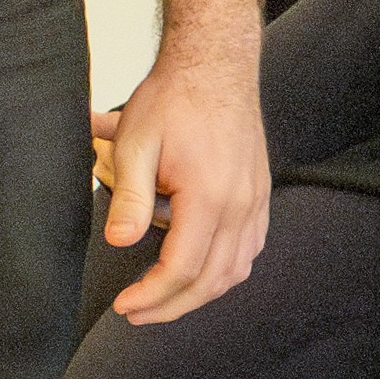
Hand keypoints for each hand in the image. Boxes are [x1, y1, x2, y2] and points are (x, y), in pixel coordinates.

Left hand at [97, 45, 270, 324]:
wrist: (215, 65)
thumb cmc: (173, 100)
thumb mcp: (136, 144)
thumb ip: (129, 197)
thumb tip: (119, 242)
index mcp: (210, 196)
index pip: (182, 269)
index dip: (151, 296)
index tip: (124, 305)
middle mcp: (241, 205)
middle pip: (212, 280)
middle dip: (171, 306)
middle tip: (136, 313)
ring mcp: (256, 202)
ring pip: (236, 271)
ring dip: (199, 294)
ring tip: (163, 299)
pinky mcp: (260, 195)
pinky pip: (250, 250)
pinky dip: (224, 272)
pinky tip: (200, 271)